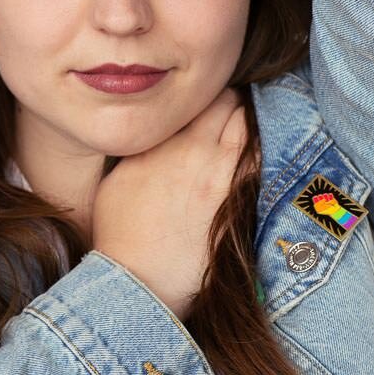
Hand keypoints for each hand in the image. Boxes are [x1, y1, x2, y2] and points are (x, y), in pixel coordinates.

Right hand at [92, 87, 252, 321]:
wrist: (139, 279)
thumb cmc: (119, 232)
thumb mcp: (116, 178)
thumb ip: (143, 148)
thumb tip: (157, 133)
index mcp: (161, 143)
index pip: (196, 99)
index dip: (203, 95)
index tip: (203, 100)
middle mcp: (193, 152)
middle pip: (228, 105)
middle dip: (230, 102)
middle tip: (226, 107)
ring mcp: (219, 177)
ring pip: (246, 128)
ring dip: (244, 122)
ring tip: (239, 125)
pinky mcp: (235, 202)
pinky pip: (256, 162)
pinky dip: (256, 150)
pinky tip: (251, 153)